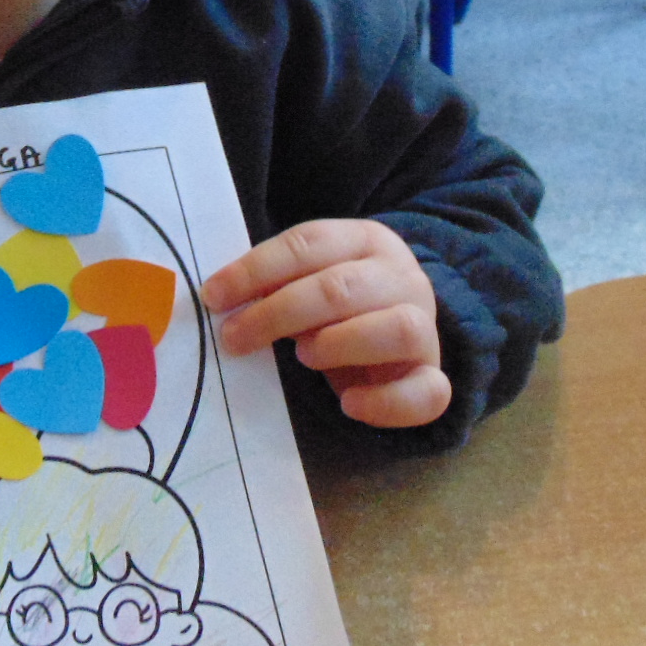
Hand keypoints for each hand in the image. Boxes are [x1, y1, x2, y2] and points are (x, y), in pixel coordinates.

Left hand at [202, 218, 447, 428]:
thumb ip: (273, 284)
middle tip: (235, 338)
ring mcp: (425, 327)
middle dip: (279, 312)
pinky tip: (349, 405)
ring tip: (304, 357)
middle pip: (343, 287)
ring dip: (342, 343)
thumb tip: (218, 300)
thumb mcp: (307, 280)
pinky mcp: (432, 375)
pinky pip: (429, 392)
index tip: (214, 297)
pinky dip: (386, 402)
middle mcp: (402, 278)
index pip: (309, 243)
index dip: (256, 269)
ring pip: (399, 329)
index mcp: (365, 241)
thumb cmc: (338, 304)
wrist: (399, 330)